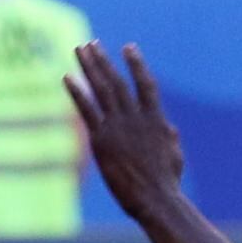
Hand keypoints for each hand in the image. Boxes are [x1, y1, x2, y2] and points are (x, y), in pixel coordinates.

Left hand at [65, 40, 185, 218]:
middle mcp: (136, 119)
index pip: (146, 84)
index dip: (137, 64)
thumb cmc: (167, 182)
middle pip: (117, 82)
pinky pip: (86, 110)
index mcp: (156, 121)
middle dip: (104, 60)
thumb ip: (169, 138)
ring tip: (80, 50)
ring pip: (101, 90)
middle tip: (93, 43)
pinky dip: (76, 92)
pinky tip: (67, 77)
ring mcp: (117, 128)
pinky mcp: (101, 140)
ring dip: (89, 68)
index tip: (128, 47)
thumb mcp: (174, 156)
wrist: (154, 198)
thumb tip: (169, 127)